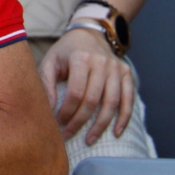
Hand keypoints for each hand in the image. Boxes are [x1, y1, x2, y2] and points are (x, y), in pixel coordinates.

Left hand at [40, 28, 133, 144]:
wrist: (89, 34)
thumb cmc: (65, 52)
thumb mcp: (50, 62)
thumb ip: (46, 84)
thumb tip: (48, 110)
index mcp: (80, 58)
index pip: (75, 92)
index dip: (66, 112)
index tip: (57, 124)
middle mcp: (101, 62)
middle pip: (93, 100)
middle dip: (79, 122)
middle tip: (68, 136)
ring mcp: (116, 68)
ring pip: (112, 102)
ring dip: (101, 125)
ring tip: (89, 140)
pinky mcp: (126, 73)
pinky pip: (128, 99)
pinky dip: (124, 118)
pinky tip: (116, 132)